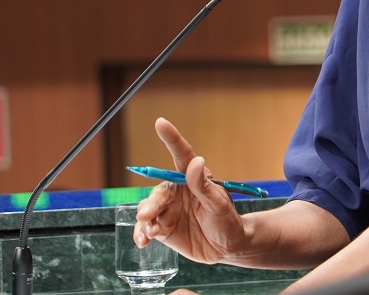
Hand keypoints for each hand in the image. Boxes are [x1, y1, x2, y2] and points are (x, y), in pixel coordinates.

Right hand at [133, 117, 248, 263]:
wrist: (226, 248)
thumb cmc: (227, 221)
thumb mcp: (219, 204)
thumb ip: (204, 186)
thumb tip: (196, 161)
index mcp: (194, 179)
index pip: (182, 155)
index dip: (171, 138)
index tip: (160, 122)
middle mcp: (179, 191)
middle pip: (159, 190)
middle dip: (152, 202)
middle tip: (147, 214)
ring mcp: (169, 209)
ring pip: (149, 208)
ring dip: (145, 219)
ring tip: (151, 232)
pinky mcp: (162, 227)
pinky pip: (146, 227)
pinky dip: (141, 232)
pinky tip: (143, 241)